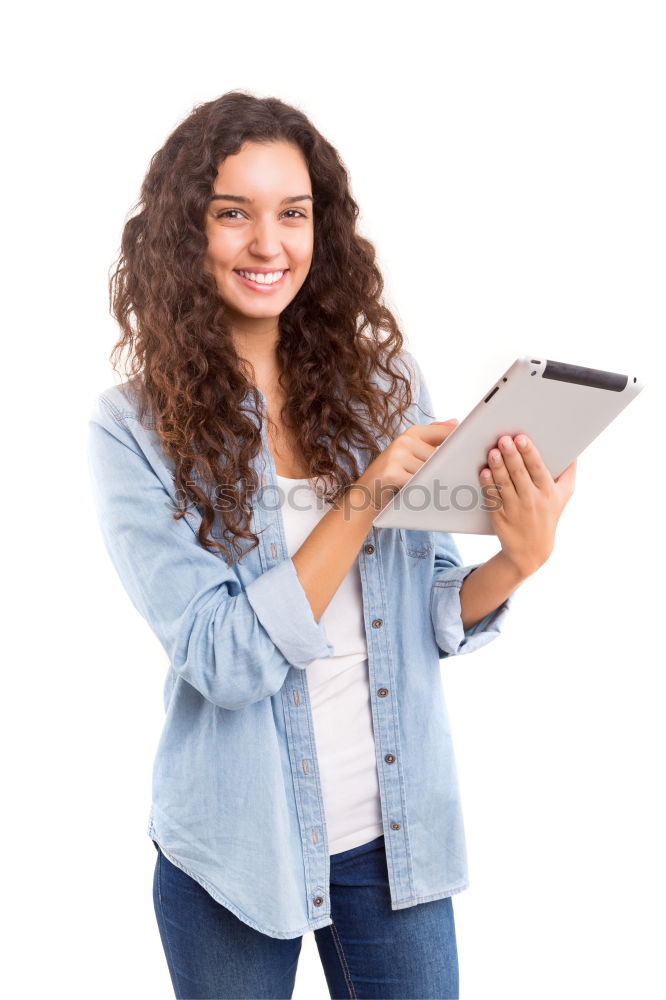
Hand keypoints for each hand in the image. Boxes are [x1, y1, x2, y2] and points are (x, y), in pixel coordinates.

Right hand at [357, 419, 459, 510]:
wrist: (363, 495)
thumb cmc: (392, 474)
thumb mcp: (409, 452)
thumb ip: (431, 437)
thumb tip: (455, 422)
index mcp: (411, 433)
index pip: (444, 433)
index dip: (460, 442)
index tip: (472, 451)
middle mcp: (404, 440)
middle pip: (440, 456)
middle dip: (447, 469)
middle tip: (457, 480)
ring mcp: (397, 456)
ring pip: (431, 471)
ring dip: (435, 483)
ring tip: (435, 490)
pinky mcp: (392, 473)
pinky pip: (419, 483)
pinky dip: (424, 492)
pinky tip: (423, 497)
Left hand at [481, 433, 575, 577]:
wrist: (532, 549)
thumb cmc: (549, 514)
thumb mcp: (564, 495)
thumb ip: (568, 472)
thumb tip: (573, 449)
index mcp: (548, 491)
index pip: (537, 468)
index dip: (529, 452)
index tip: (521, 438)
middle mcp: (532, 499)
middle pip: (519, 473)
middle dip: (511, 455)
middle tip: (503, 439)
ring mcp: (514, 508)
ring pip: (504, 484)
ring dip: (498, 467)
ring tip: (492, 452)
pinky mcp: (499, 516)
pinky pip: (493, 497)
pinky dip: (488, 485)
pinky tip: (484, 473)